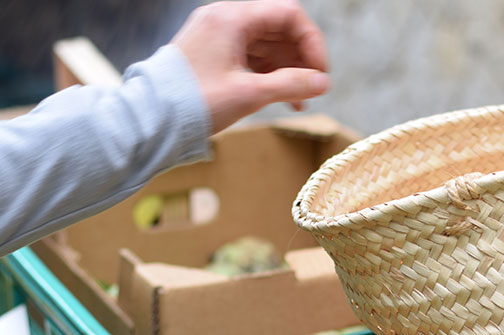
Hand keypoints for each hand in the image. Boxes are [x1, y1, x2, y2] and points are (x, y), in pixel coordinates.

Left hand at [171, 0, 329, 133]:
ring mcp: (218, 37)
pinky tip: (281, 98)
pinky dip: (269, 75)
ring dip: (287, 70)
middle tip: (313, 88)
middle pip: (278, 29)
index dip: (312, 42)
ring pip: (266, 45)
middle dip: (301, 58)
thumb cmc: (194, 102)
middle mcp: (225, 20)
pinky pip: (251, 57)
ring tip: (299, 100)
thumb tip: (323, 83)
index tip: (321, 73)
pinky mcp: (214, 55)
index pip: (288, 15)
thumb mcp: (250, 94)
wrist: (150, 119)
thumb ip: (291, 85)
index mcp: (232, 18)